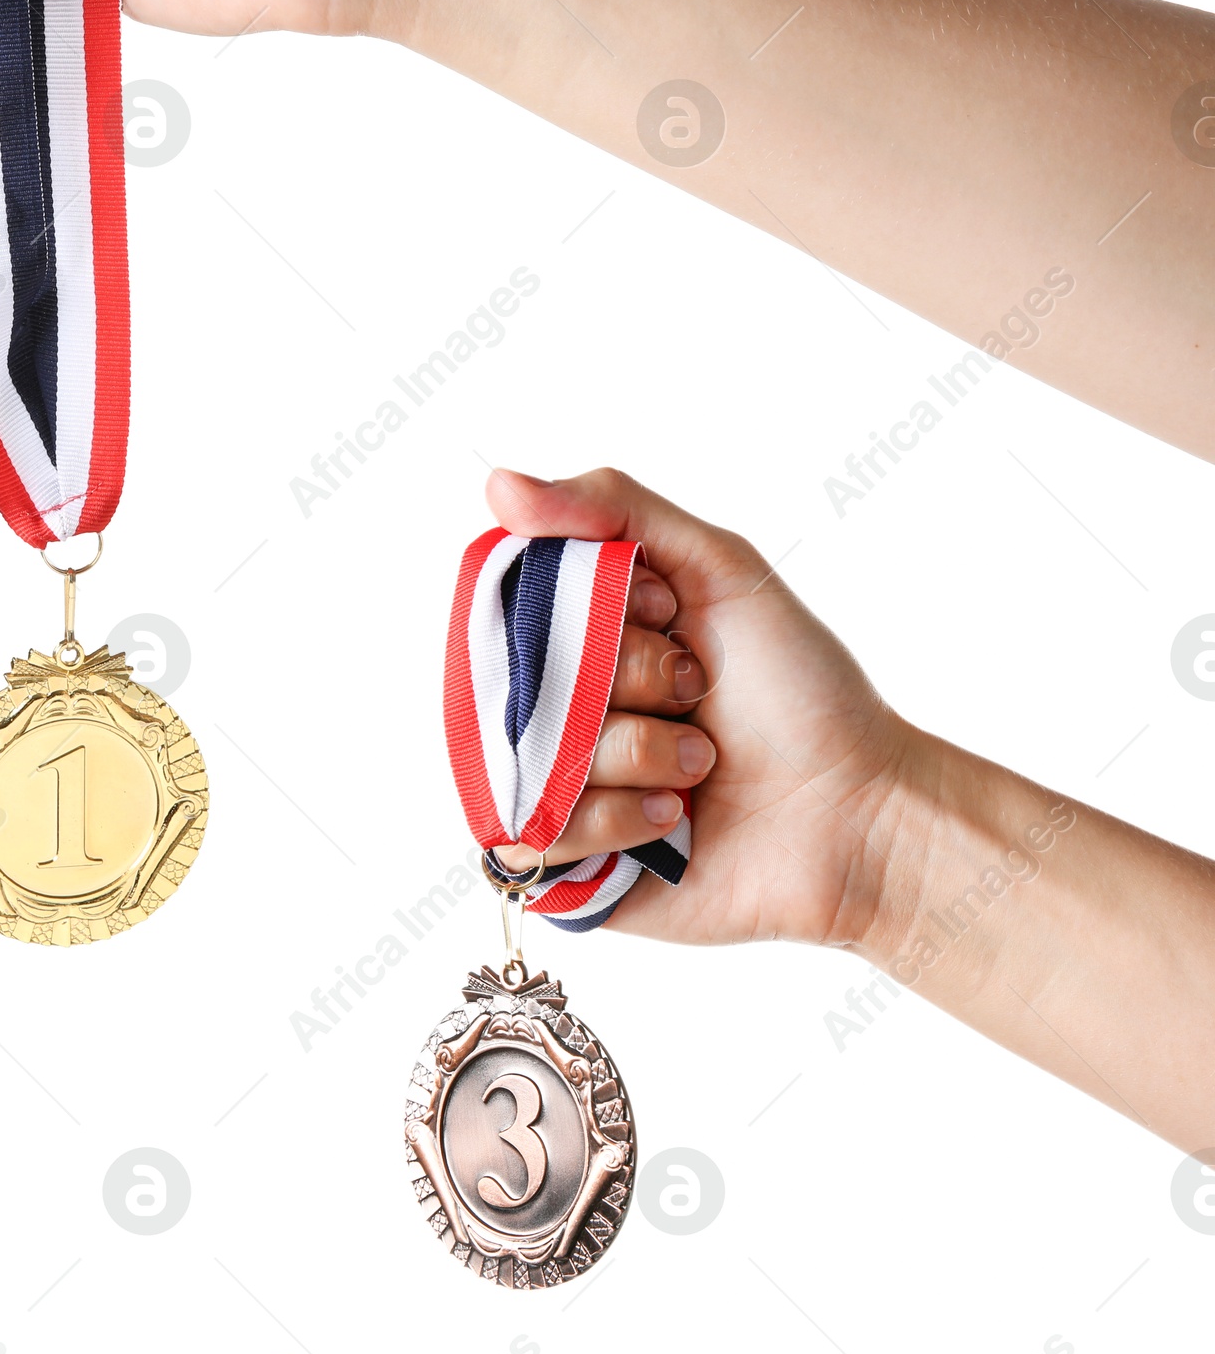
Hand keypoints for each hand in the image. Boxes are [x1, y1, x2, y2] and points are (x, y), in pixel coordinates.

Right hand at [487, 465, 915, 949]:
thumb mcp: (719, 566)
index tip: (671, 615)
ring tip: (698, 767)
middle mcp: (566, 712)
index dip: (593, 611)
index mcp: (589, 640)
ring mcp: (564, 791)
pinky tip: (674, 821)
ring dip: (631, 756)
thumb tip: (495, 484)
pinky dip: (614, 823)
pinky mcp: (572, 868)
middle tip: (697, 693)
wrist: (859, 813)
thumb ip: (611, 507)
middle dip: (627, 681)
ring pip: (525, 761)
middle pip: (519, 682)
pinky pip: (532, 840)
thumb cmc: (802, 693)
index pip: (517, 605)